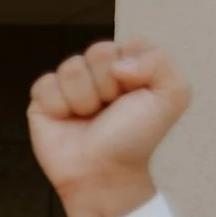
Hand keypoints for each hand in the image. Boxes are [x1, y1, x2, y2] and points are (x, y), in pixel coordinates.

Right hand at [27, 38, 190, 216]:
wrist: (103, 173)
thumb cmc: (135, 137)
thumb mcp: (172, 95)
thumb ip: (160, 61)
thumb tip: (117, 64)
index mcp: (130, 66)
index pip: (129, 43)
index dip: (134, 69)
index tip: (135, 96)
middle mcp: (99, 72)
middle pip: (98, 51)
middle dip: (107, 84)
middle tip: (110, 109)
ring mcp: (70, 85)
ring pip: (71, 67)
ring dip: (83, 98)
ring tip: (88, 118)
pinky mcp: (43, 101)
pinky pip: (45, 84)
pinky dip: (58, 105)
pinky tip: (66, 120)